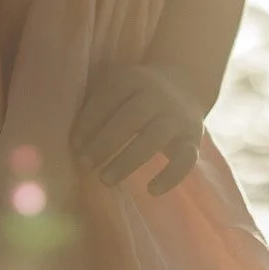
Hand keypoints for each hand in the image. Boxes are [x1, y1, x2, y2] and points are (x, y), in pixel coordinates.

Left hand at [72, 64, 204, 194]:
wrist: (186, 84)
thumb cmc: (139, 93)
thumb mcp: (121, 86)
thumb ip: (99, 107)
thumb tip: (76, 142)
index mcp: (135, 79)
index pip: (110, 96)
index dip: (90, 120)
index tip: (74, 144)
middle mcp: (158, 95)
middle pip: (131, 118)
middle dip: (105, 143)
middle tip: (85, 165)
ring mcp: (177, 117)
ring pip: (154, 139)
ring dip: (128, 161)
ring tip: (105, 179)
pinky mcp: (194, 138)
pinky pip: (185, 159)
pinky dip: (170, 176)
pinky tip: (151, 190)